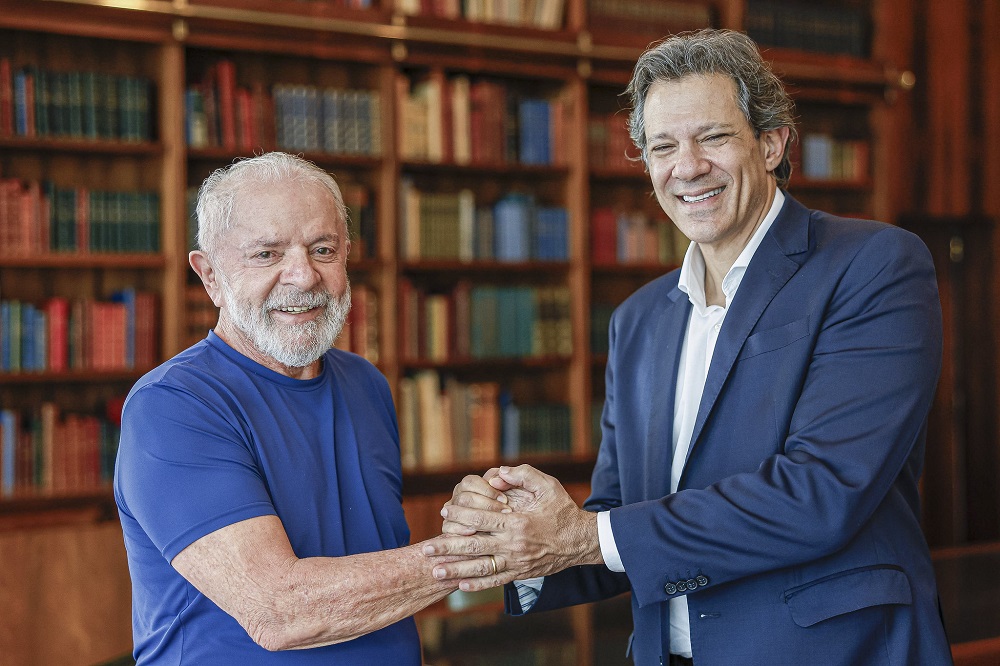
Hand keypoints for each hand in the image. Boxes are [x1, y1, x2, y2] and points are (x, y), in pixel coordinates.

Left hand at [422, 465, 602, 590]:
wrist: (581, 540)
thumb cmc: (562, 509)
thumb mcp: (547, 485)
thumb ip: (522, 474)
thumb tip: (496, 472)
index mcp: (518, 522)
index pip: (482, 520)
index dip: (461, 515)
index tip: (444, 512)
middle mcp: (515, 545)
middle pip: (475, 547)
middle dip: (448, 547)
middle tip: (427, 548)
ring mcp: (517, 562)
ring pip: (481, 568)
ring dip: (457, 570)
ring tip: (436, 571)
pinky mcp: (520, 574)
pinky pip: (496, 581)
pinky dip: (477, 585)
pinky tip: (460, 585)